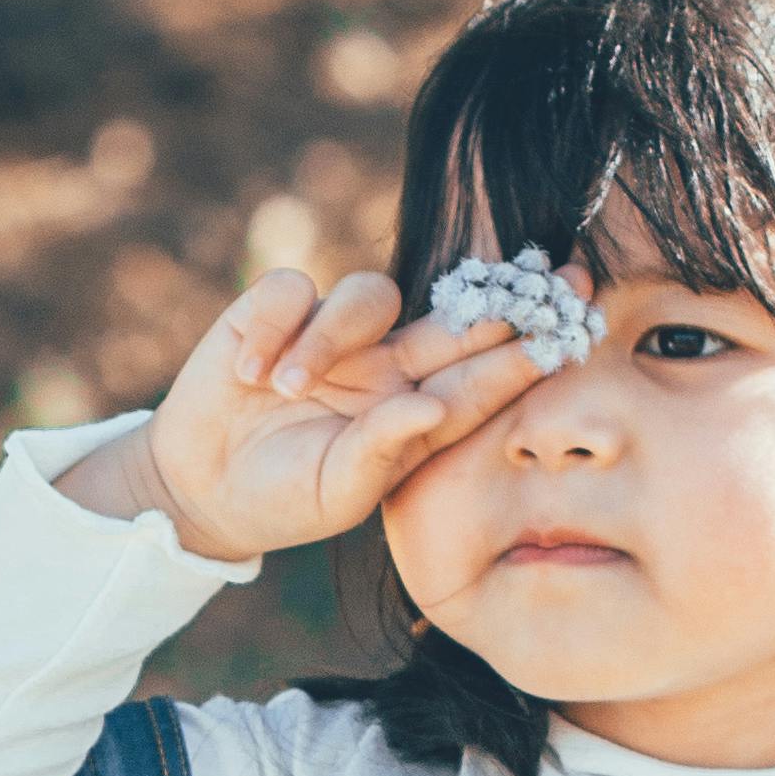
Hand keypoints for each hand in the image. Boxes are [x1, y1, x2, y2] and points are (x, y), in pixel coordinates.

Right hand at [56, 266, 549, 562]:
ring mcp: (336, 335)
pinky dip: (272, 328)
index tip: (572, 324)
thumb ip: (385, 449)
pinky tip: (248, 375)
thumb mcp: (338, 491)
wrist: (202, 489)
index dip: (524, 350)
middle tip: (553, 277)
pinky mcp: (278, 311)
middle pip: (454, 316)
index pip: (478, 376)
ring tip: (284, 389)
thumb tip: (434, 407)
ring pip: (368, 296)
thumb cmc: (284, 498)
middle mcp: (386, 364)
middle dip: (502, 295)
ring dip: (327, 339)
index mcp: (412, 411)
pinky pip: (294, 289)